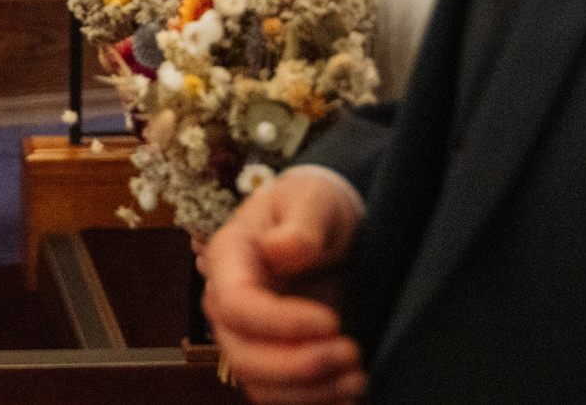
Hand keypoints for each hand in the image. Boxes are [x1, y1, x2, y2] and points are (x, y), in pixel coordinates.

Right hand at [199, 170, 365, 403]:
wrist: (327, 226)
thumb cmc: (315, 205)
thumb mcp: (313, 201)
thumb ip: (300, 224)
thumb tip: (280, 251)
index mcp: (229, 260)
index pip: (235, 305)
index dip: (279, 324)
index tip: (331, 321)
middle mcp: (228, 304)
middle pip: (242, 355)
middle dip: (297, 366)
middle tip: (350, 353)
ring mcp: (247, 337)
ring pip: (259, 385)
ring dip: (308, 392)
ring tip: (357, 376)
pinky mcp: (272, 359)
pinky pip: (279, 397)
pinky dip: (312, 403)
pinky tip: (347, 395)